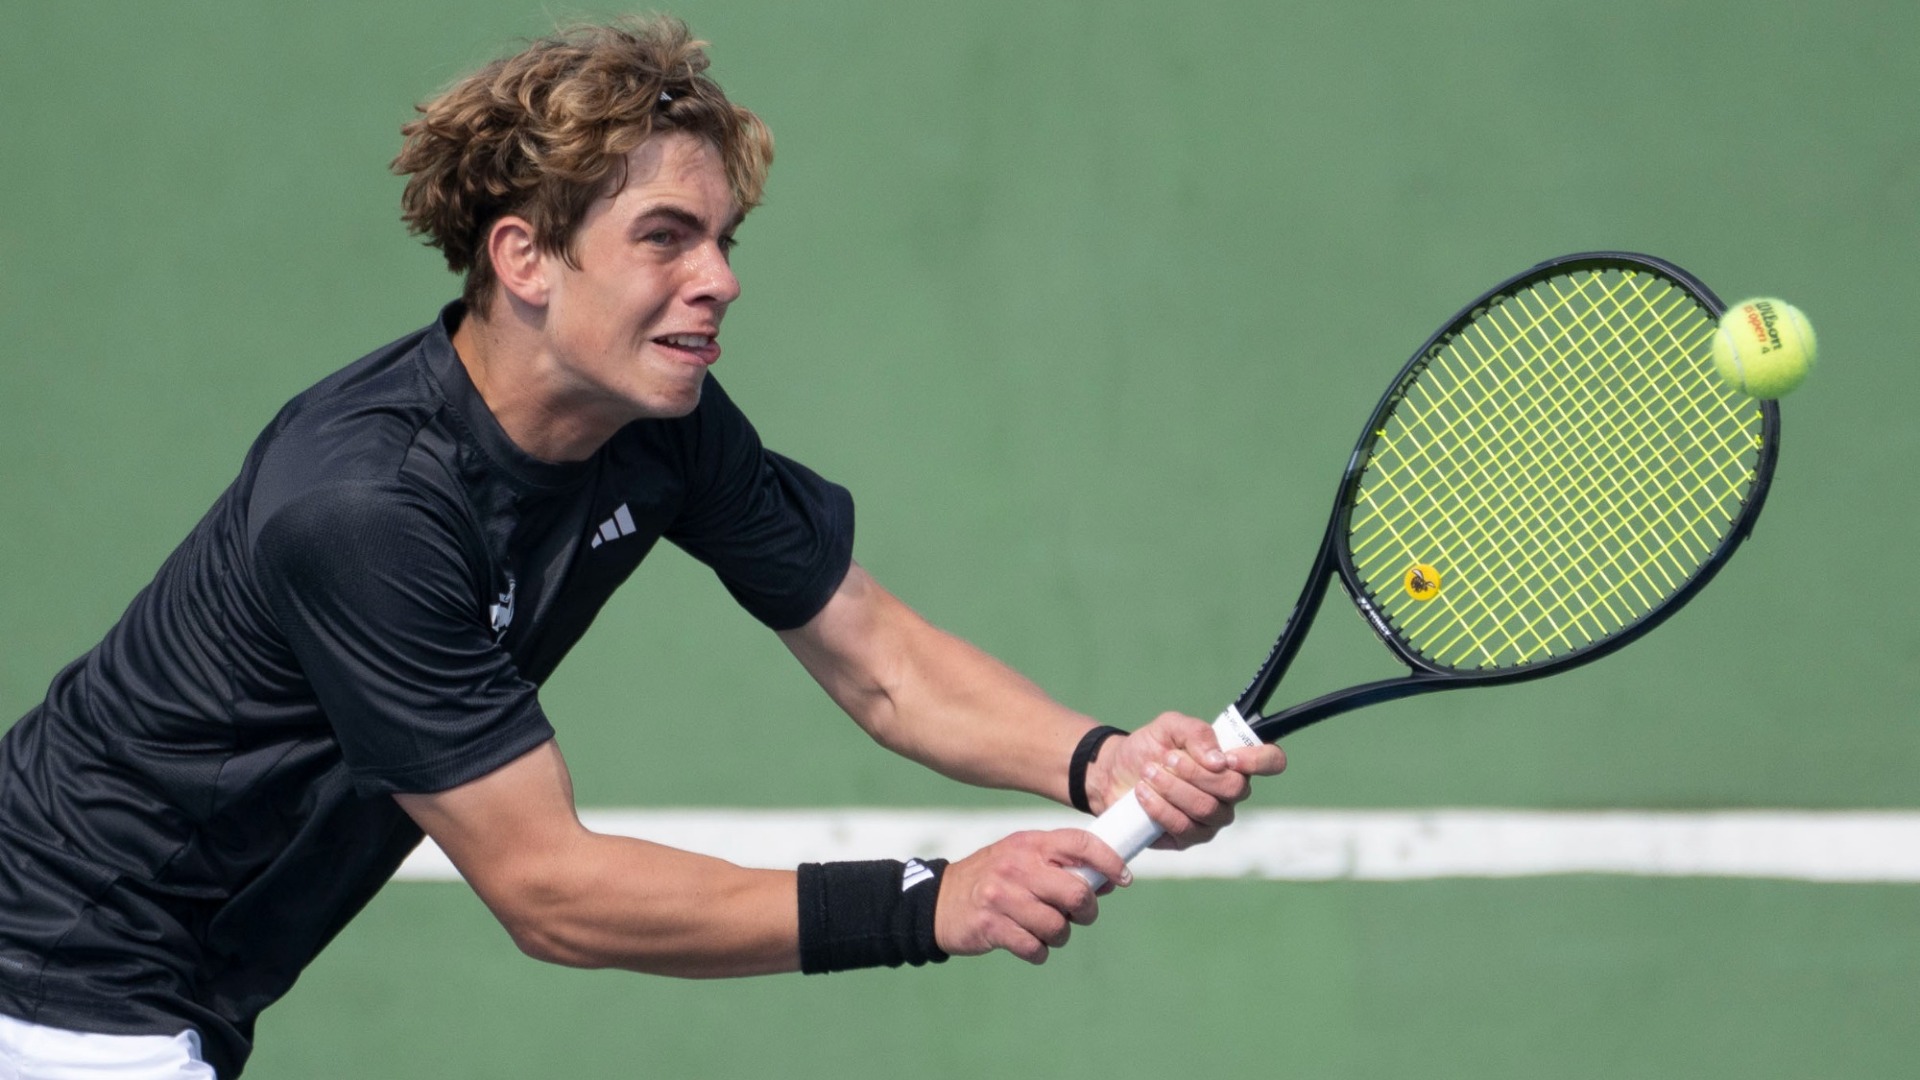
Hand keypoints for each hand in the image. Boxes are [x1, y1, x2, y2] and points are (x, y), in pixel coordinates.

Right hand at [934, 829, 1130, 963]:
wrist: (938, 901)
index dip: (1110, 861)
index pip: (1081, 843)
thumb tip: (1111, 879)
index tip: (1124, 878)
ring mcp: (1002, 896)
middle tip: (1078, 915)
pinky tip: (1027, 942)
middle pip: (1077, 892)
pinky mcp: (991, 926)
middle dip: (1086, 911)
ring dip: (1059, 936)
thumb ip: (1063, 866)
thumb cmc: (993, 880)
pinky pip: (1035, 948)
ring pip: (1058, 926)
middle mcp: (1017, 866)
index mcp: (1030, 844)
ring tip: (1045, 930)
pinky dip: (1038, 951)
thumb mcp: (1024, 860)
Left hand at [1087, 712, 1287, 849]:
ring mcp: (1212, 818)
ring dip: (1174, 788)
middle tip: (1167, 759)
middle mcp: (1230, 793)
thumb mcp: (1169, 727)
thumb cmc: (1149, 747)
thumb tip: (1218, 759)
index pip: (1272, 761)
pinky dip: (1160, 808)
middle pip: (1234, 789)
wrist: (1114, 772)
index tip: (1229, 758)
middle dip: (1196, 773)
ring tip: (1148, 773)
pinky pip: (1183, 827)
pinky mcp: (1188, 838)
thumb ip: (1196, 733)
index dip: (1260, 761)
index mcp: (1234, 762)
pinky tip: (1143, 793)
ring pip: (1207, 808)